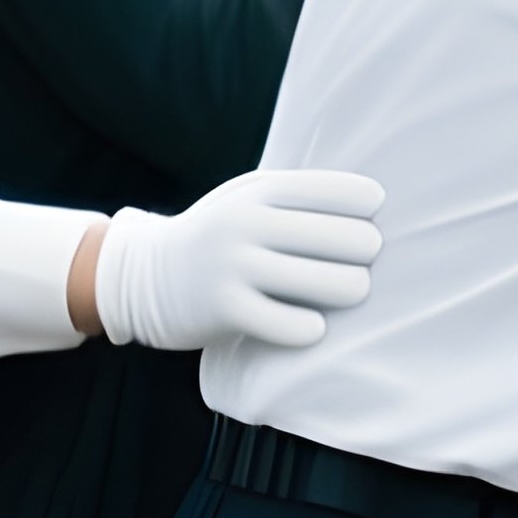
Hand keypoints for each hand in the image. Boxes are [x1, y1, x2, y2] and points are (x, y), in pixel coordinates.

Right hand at [91, 169, 383, 349]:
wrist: (141, 275)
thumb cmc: (217, 233)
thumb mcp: (246, 197)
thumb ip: (294, 195)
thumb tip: (369, 199)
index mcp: (260, 191)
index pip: (330, 189)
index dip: (363, 201)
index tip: (376, 211)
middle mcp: (248, 224)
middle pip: (335, 236)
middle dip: (364, 248)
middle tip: (369, 257)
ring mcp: (234, 266)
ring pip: (320, 280)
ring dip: (349, 287)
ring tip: (354, 289)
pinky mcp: (224, 310)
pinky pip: (286, 323)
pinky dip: (309, 327)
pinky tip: (315, 325)